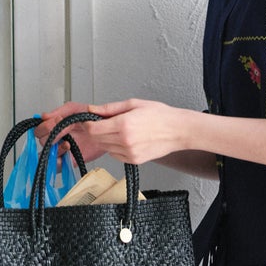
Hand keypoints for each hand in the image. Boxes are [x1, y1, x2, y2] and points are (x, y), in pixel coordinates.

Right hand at [35, 102, 108, 162]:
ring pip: (47, 153)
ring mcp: (61, 150)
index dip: (46, 126)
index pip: (39, 129)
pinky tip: (68, 150)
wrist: (105, 130)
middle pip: (41, 140)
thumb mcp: (75, 109)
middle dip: (52, 135)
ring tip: (68, 142)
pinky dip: (58, 161)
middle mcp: (56, 138)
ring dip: (55, 147)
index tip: (58, 120)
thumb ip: (59, 111)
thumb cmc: (91, 119)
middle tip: (65, 130)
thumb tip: (43, 115)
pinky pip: (56, 165)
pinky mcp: (68, 160)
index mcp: (54, 126)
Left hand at [36, 98, 192, 166]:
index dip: (87, 124)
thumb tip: (92, 110)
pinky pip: (115, 154)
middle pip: (96, 139)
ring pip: (105, 147)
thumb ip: (110, 109)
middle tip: (103, 123)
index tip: (88, 120)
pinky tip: (127, 139)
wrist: (178, 131)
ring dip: (106, 139)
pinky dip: (115, 147)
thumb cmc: (160, 116)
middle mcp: (124, 141)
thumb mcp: (133, 104)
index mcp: (123, 125)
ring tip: (120, 129)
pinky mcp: (133, 161)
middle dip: (95, 131)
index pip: (93, 129)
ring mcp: (129, 153)